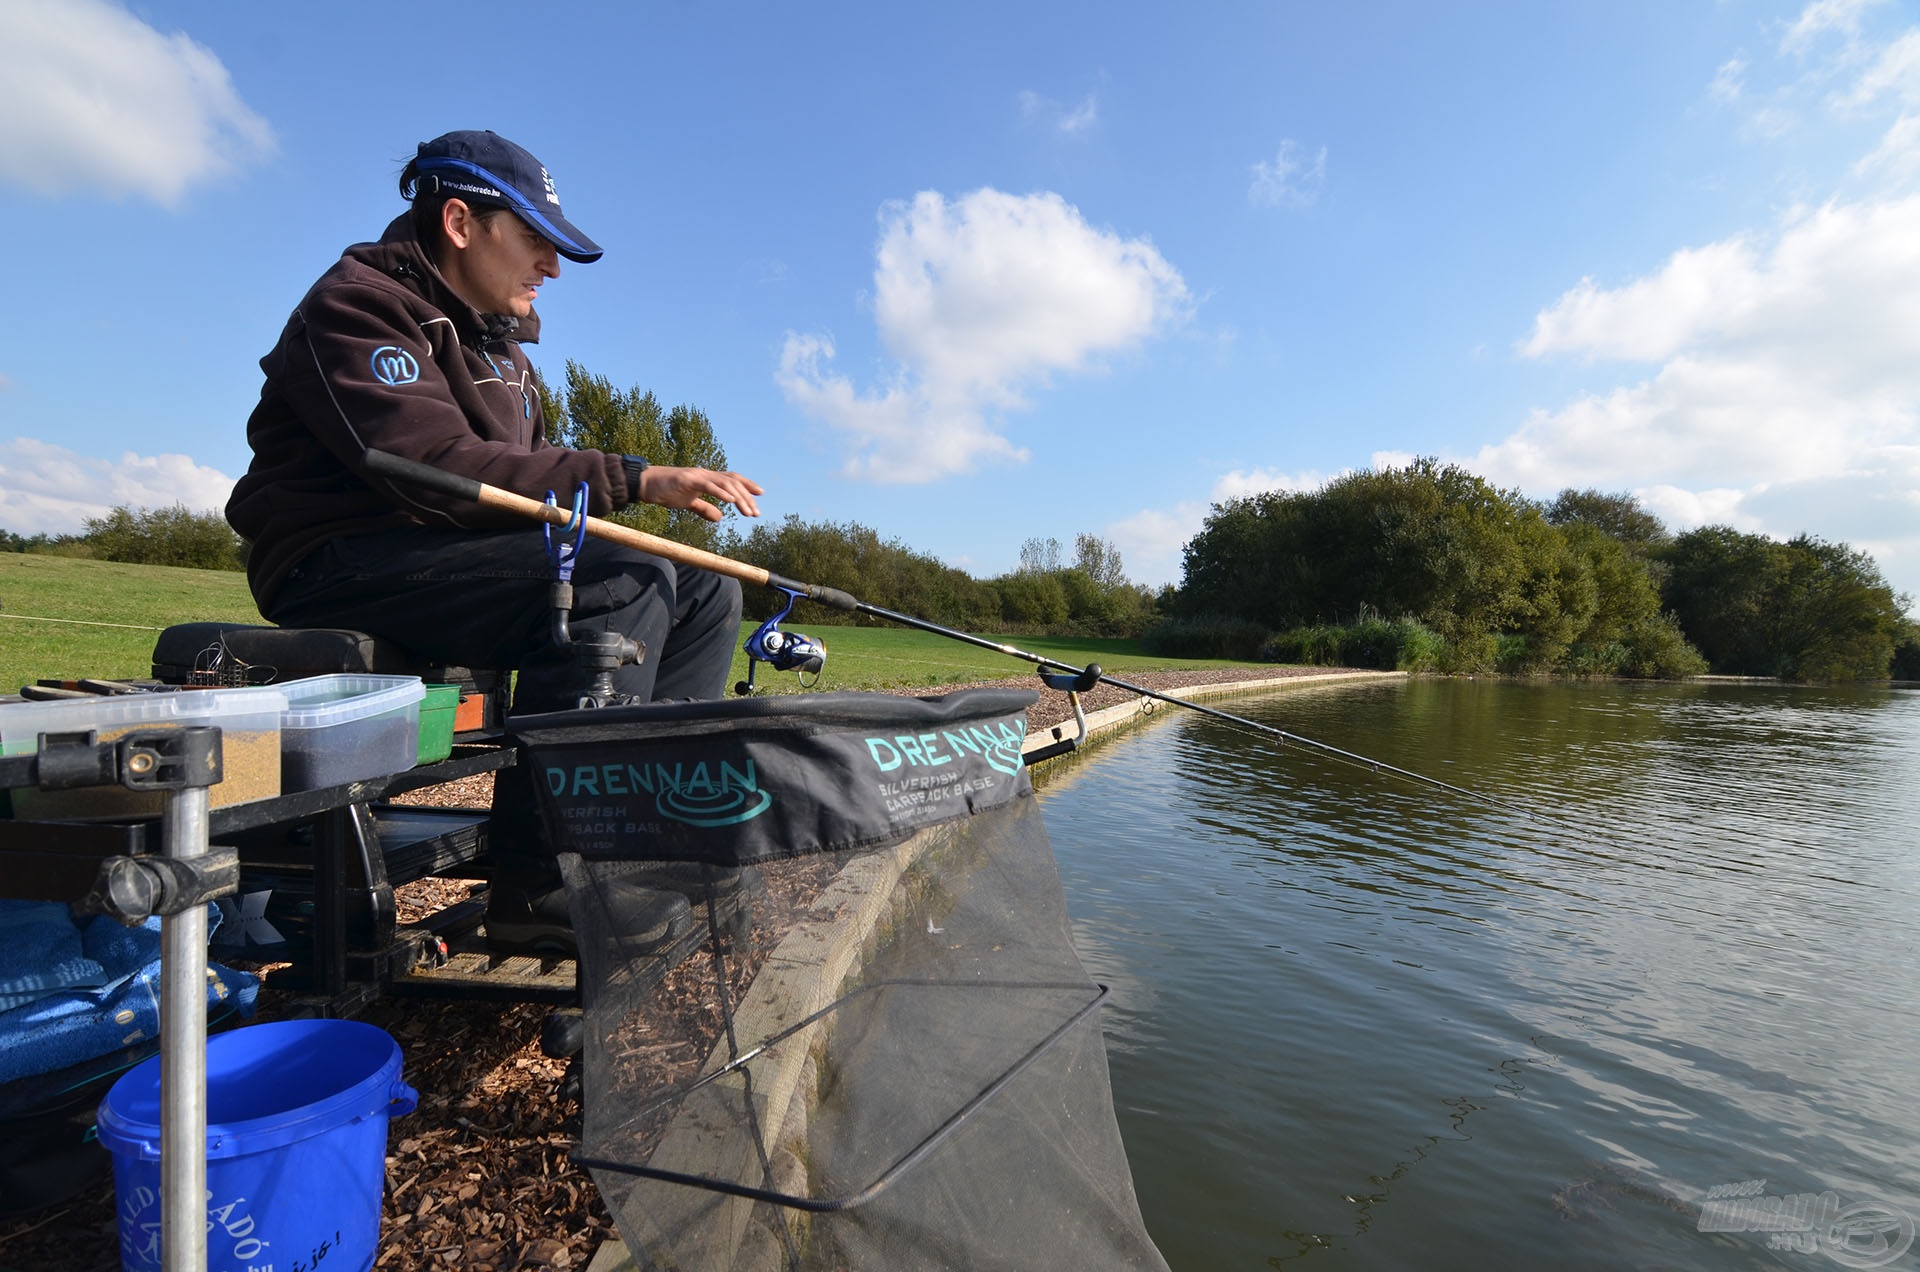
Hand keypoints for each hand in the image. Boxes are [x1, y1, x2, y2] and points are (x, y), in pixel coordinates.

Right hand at [635, 466, 763, 520]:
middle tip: (756, 513)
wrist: (645, 485)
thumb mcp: (689, 503)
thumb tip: (720, 518)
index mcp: (707, 479)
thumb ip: (704, 509)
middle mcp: (705, 474)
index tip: (760, 495)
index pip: (732, 479)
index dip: (747, 485)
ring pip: (725, 484)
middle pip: (733, 482)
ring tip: (748, 512)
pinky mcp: (687, 479)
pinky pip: (708, 485)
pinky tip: (731, 502)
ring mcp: (697, 475)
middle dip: (747, 497)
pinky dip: (721, 493)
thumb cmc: (666, 492)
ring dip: (739, 498)